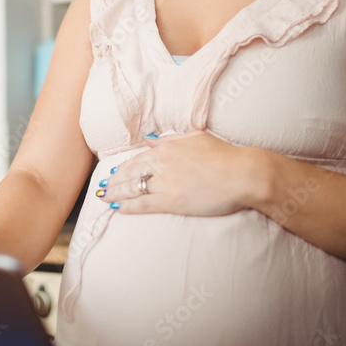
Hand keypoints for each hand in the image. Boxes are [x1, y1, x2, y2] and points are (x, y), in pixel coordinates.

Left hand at [95, 130, 267, 215]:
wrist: (243, 174)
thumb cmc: (225, 155)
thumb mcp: (196, 137)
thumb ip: (170, 139)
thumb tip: (151, 138)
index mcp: (166, 147)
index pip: (137, 158)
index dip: (122, 167)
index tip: (113, 171)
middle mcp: (162, 163)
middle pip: (130, 173)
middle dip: (114, 181)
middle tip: (103, 186)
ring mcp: (166, 183)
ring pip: (133, 188)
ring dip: (116, 193)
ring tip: (105, 197)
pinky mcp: (172, 201)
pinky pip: (144, 204)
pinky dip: (128, 206)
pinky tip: (118, 209)